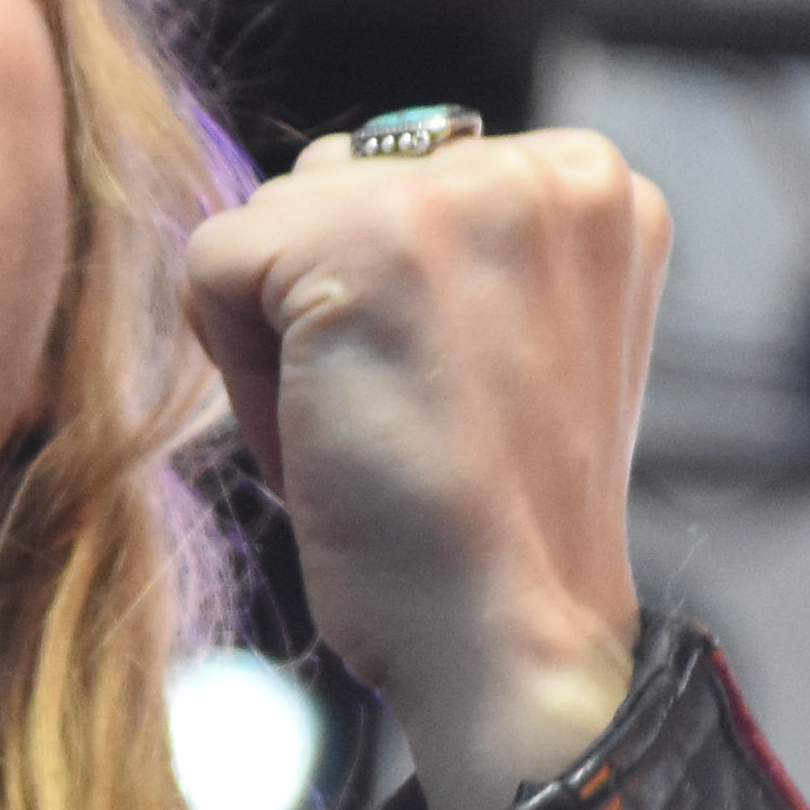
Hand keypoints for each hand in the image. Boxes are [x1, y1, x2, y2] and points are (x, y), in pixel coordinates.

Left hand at [178, 122, 666, 808]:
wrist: (510, 643)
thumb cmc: (493, 527)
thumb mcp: (512, 339)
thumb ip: (457, 246)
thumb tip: (322, 189)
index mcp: (596, 185)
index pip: (406, 179)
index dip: (391, 307)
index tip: (458, 402)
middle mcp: (553, 166)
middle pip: (332, 187)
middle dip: (330, 313)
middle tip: (411, 428)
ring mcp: (462, 192)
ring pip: (270, 226)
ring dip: (284, 344)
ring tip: (376, 434)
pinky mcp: (360, 241)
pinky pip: (213, 268)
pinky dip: (241, 379)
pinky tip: (330, 441)